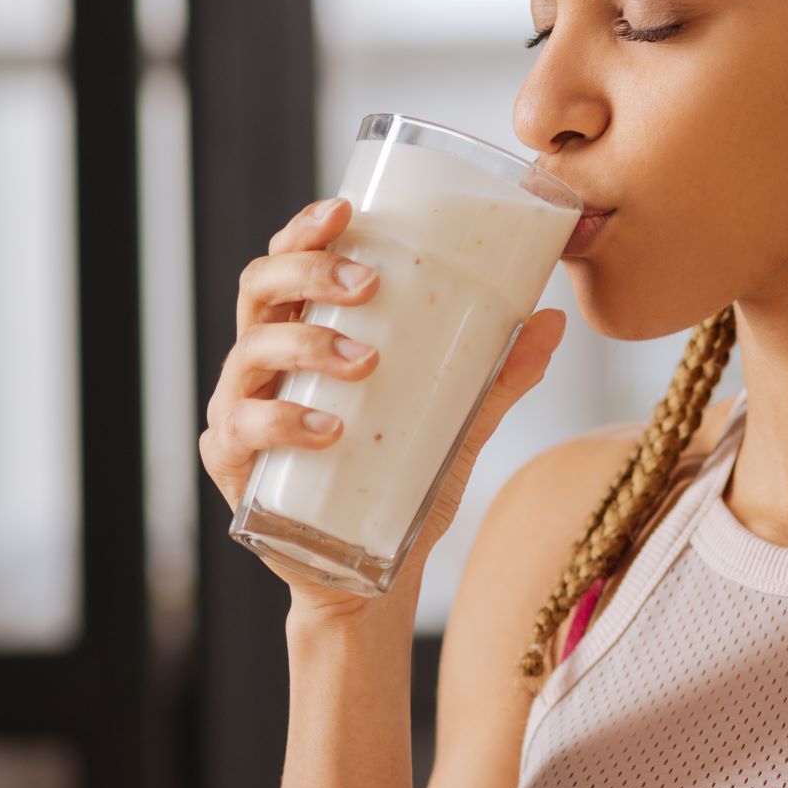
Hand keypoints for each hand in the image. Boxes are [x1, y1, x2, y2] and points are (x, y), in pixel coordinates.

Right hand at [198, 195, 567, 627]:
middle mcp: (261, 365)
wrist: (368, 578)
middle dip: (309, 272)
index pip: (289, 262)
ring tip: (365, 360)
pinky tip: (330, 429)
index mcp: (302, 334)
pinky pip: (242, 431)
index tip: (345, 209)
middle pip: (259, 290)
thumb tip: (555, 321)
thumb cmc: (401, 485)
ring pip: (250, 352)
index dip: (305, 229)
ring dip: (307, 343)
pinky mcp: (232, 468)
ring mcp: (239, 412)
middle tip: (368, 284)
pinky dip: (284, 423)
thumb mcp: (457, 424)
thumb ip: (497, 376)